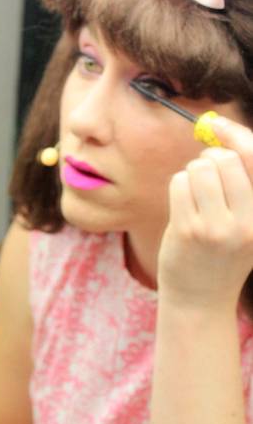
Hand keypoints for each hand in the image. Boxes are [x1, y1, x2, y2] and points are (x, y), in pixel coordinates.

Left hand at [159, 116, 252, 309]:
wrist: (201, 299)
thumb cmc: (222, 253)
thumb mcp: (247, 220)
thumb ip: (242, 181)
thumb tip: (220, 131)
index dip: (235, 134)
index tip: (215, 124)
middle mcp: (248, 221)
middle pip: (224, 159)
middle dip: (209, 160)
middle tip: (205, 179)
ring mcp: (217, 227)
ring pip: (199, 169)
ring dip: (191, 175)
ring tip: (194, 198)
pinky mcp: (189, 230)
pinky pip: (179, 183)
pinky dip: (178, 188)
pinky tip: (182, 208)